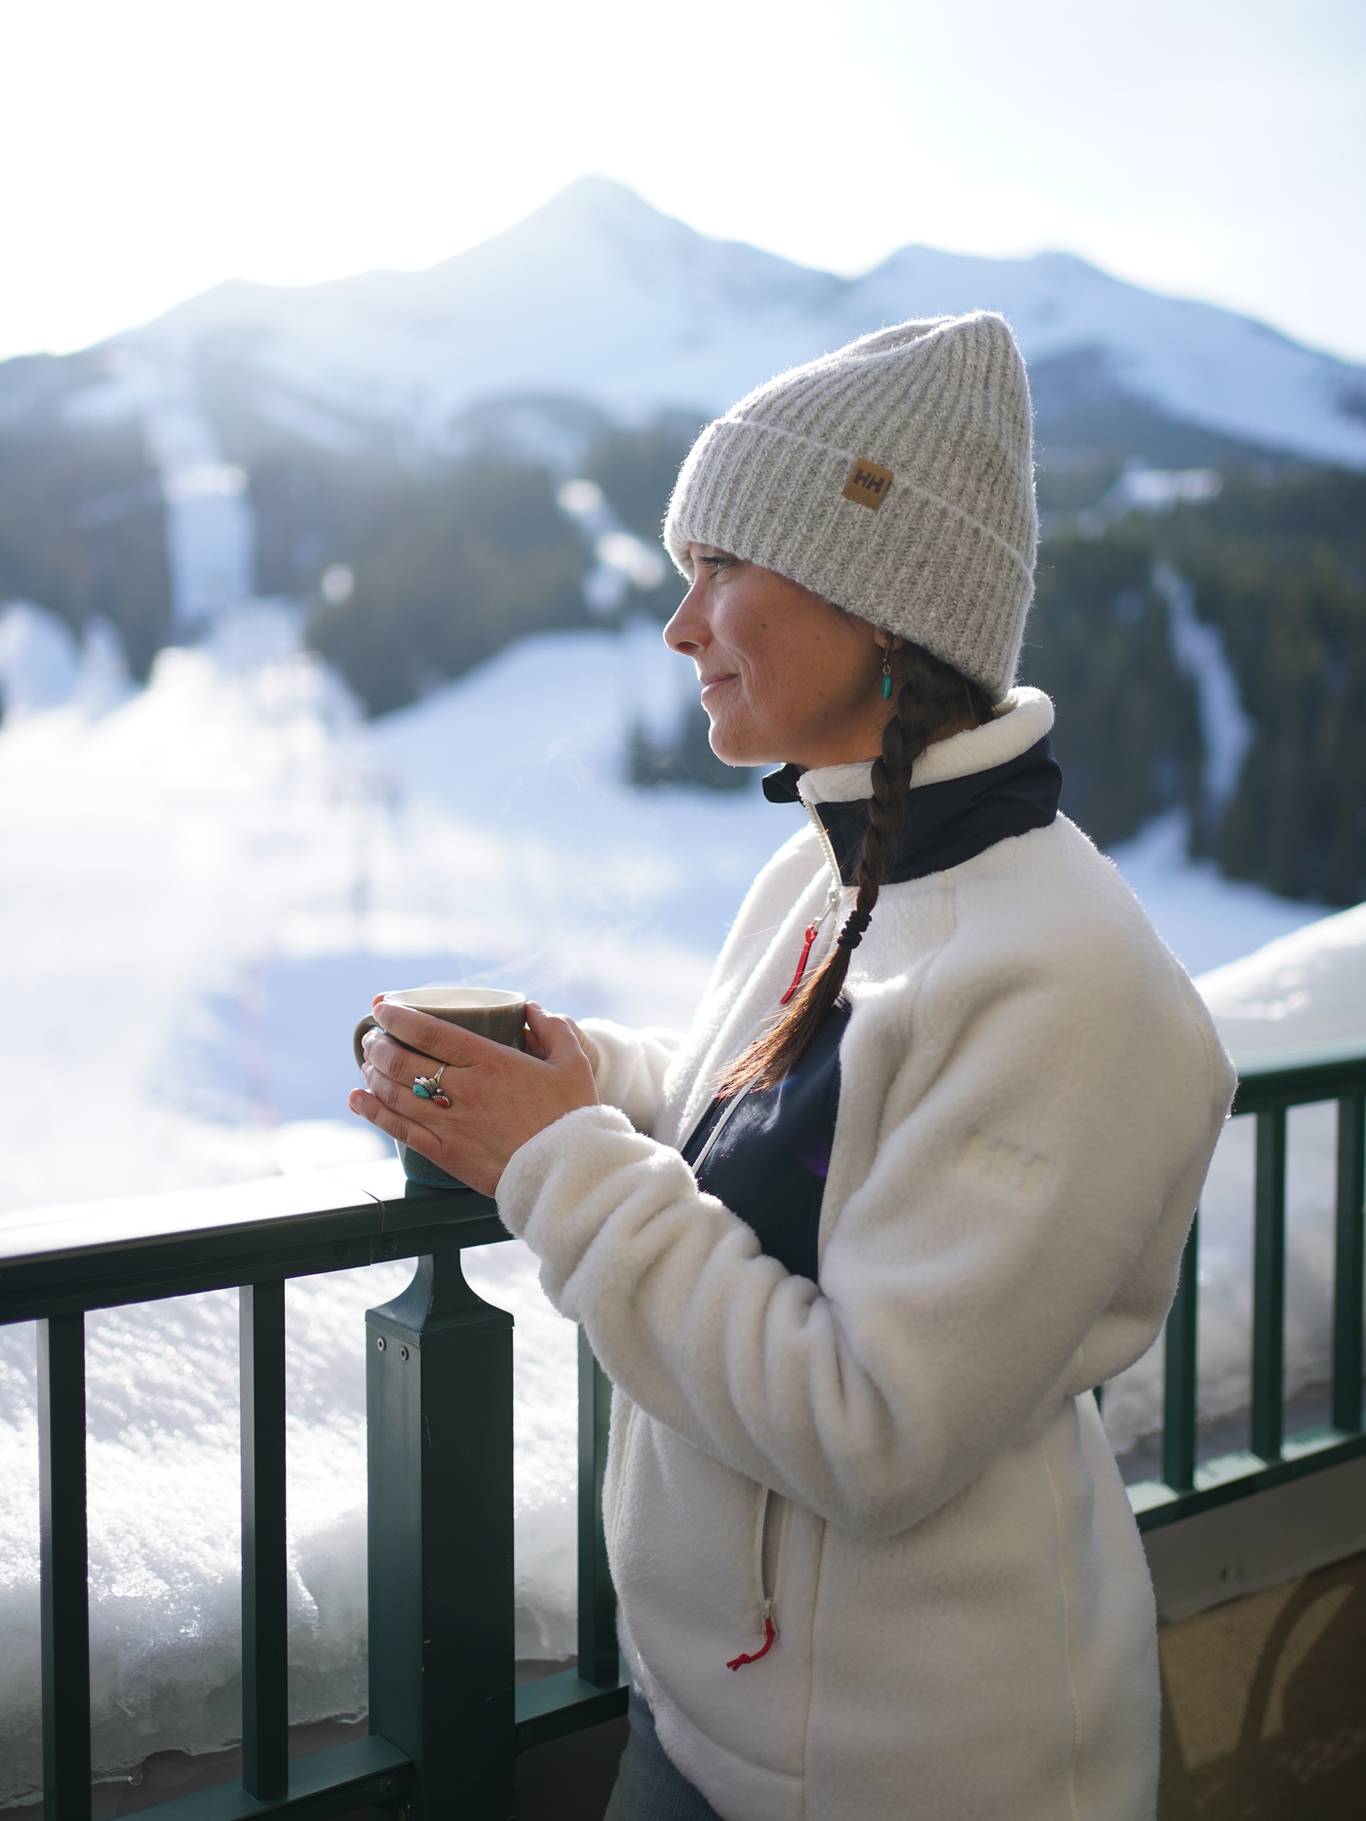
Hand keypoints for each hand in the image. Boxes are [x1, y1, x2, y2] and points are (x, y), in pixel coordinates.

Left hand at [349, 999, 599, 1198]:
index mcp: (491, 1062)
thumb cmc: (572, 1117)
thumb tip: (532, 1009)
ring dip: (373, 1073)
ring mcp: (450, 1124)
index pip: (429, 1032)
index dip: (398, 1016)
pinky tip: (359, 1098)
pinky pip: (398, 1128)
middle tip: (374, 1038)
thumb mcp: (574, 1064)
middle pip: (402, 1061)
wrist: (567, 1175)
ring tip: (368, 1063)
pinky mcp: (445, 1154)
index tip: (383, 1008)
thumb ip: (553, 1030)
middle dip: (379, 1045)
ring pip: (394, 1093)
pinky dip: (372, 1111)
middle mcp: (463, 1090)